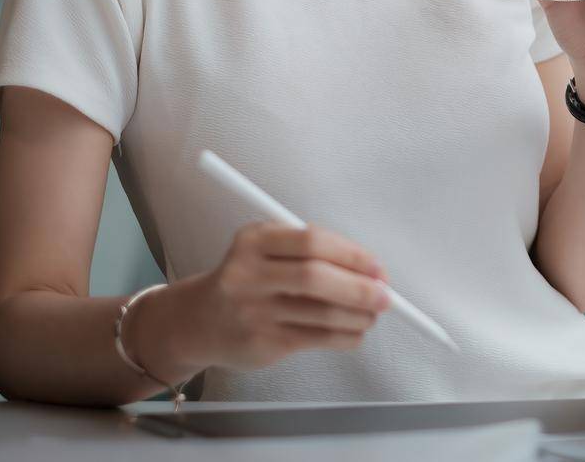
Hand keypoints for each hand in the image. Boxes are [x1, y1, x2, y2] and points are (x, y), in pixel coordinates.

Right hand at [168, 222, 391, 372]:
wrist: (199, 321)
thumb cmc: (246, 279)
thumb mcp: (266, 249)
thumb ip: (310, 250)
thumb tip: (368, 269)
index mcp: (254, 241)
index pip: (312, 241)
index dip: (352, 254)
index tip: (375, 267)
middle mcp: (248, 274)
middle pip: (315, 277)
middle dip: (359, 288)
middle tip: (384, 295)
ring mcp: (253, 311)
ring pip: (319, 313)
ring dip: (357, 316)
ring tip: (372, 314)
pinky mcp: (262, 342)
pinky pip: (315, 339)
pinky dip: (344, 336)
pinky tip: (353, 332)